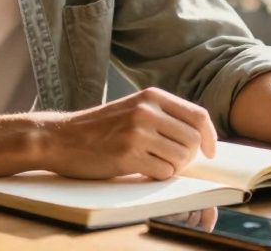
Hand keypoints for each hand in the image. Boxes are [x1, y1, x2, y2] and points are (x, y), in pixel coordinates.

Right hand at [38, 88, 217, 180]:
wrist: (61, 137)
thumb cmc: (99, 127)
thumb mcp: (133, 108)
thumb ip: (163, 115)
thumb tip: (200, 137)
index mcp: (152, 96)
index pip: (198, 116)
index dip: (209, 137)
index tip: (210, 151)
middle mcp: (147, 111)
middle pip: (193, 140)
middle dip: (188, 156)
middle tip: (171, 160)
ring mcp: (138, 133)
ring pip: (180, 158)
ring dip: (171, 166)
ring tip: (151, 162)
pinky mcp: (128, 155)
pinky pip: (163, 172)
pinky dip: (157, 175)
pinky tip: (139, 168)